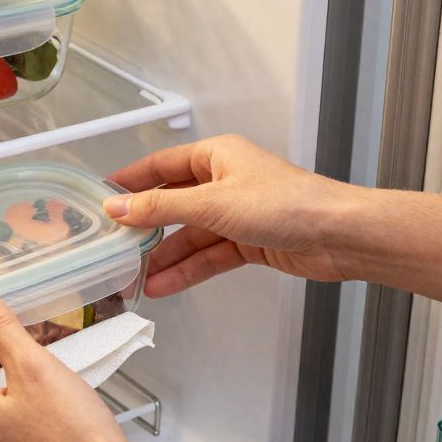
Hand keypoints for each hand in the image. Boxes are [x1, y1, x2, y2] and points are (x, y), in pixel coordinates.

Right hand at [105, 135, 360, 296]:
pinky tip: (164, 285)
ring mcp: (236, 214)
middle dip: (146, 228)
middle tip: (114, 246)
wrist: (339, 236)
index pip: (161, 166)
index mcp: (216, 156)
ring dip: (165, 257)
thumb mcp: (212, 203)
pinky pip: (209, 256)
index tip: (101, 198)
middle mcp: (224, 181)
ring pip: (190, 236)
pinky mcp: (249, 243)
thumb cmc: (284, 204)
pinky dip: (188, 270)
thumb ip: (161, 208)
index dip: (131, 181)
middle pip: (174, 204)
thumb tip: (117, 207)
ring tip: (135, 279)